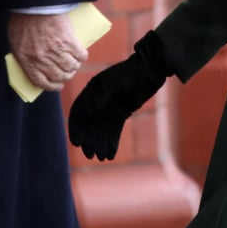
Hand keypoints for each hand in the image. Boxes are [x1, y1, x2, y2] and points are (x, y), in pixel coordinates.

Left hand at [7, 12, 87, 91]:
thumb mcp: (16, 42)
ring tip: (74, 63)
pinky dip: (82, 56)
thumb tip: (36, 65)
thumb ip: (25, 56)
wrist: (33, 3)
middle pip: (59, 76)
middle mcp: (42, 59)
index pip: (41, 82)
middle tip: (67, 73)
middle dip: (65, 77)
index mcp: (28, 61)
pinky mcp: (69, 41)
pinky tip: (80, 54)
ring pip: (71, 67)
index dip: (52, 86)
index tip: (57, 85)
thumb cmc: (23, 20)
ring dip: (74, 67)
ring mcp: (56, 51)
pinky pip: (80, 55)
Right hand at [68, 30, 171, 160]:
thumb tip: (89, 111)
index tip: (76, 142)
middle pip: (89, 124)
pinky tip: (110, 155)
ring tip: (100, 157)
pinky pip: (114, 130)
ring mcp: (110, 107)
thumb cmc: (132, 73)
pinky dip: (111, 142)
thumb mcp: (115, 83)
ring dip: (99, 143)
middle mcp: (99, 101)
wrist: (151, 70)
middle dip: (88, 140)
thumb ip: (101, 96)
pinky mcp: (122, 112)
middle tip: (90, 154)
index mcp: (92, 91)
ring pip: (101, 129)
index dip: (76, 128)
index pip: (79, 112)